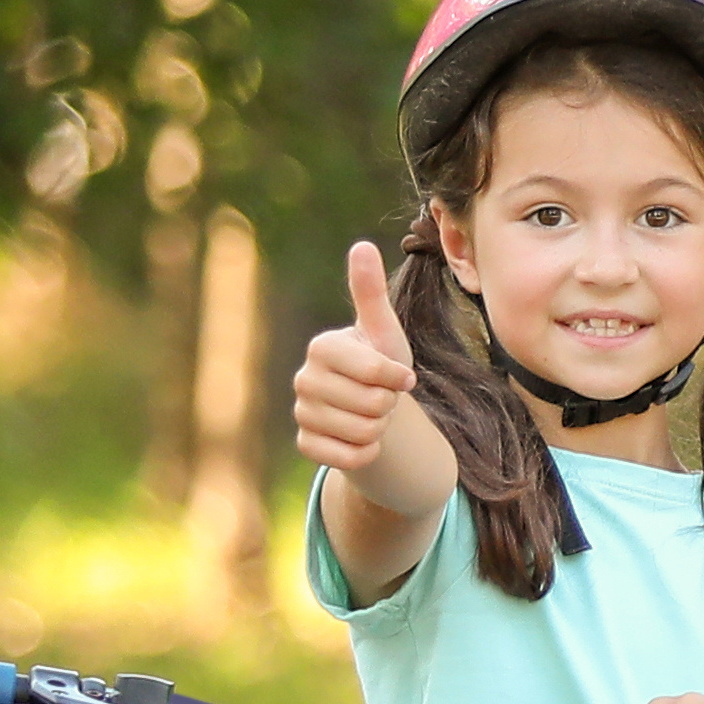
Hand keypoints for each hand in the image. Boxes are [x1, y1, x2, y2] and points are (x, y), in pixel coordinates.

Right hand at [293, 238, 438, 496]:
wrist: (371, 405)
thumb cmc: (380, 360)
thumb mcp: (384, 329)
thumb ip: (370, 292)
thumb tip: (361, 246)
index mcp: (322, 347)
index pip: (374, 371)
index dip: (397, 377)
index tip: (401, 375)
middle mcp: (304, 379)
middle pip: (372, 405)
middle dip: (389, 404)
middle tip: (381, 395)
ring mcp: (301, 412)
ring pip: (362, 432)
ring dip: (379, 428)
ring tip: (371, 412)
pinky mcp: (306, 444)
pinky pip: (348, 457)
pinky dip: (366, 453)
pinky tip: (362, 438)